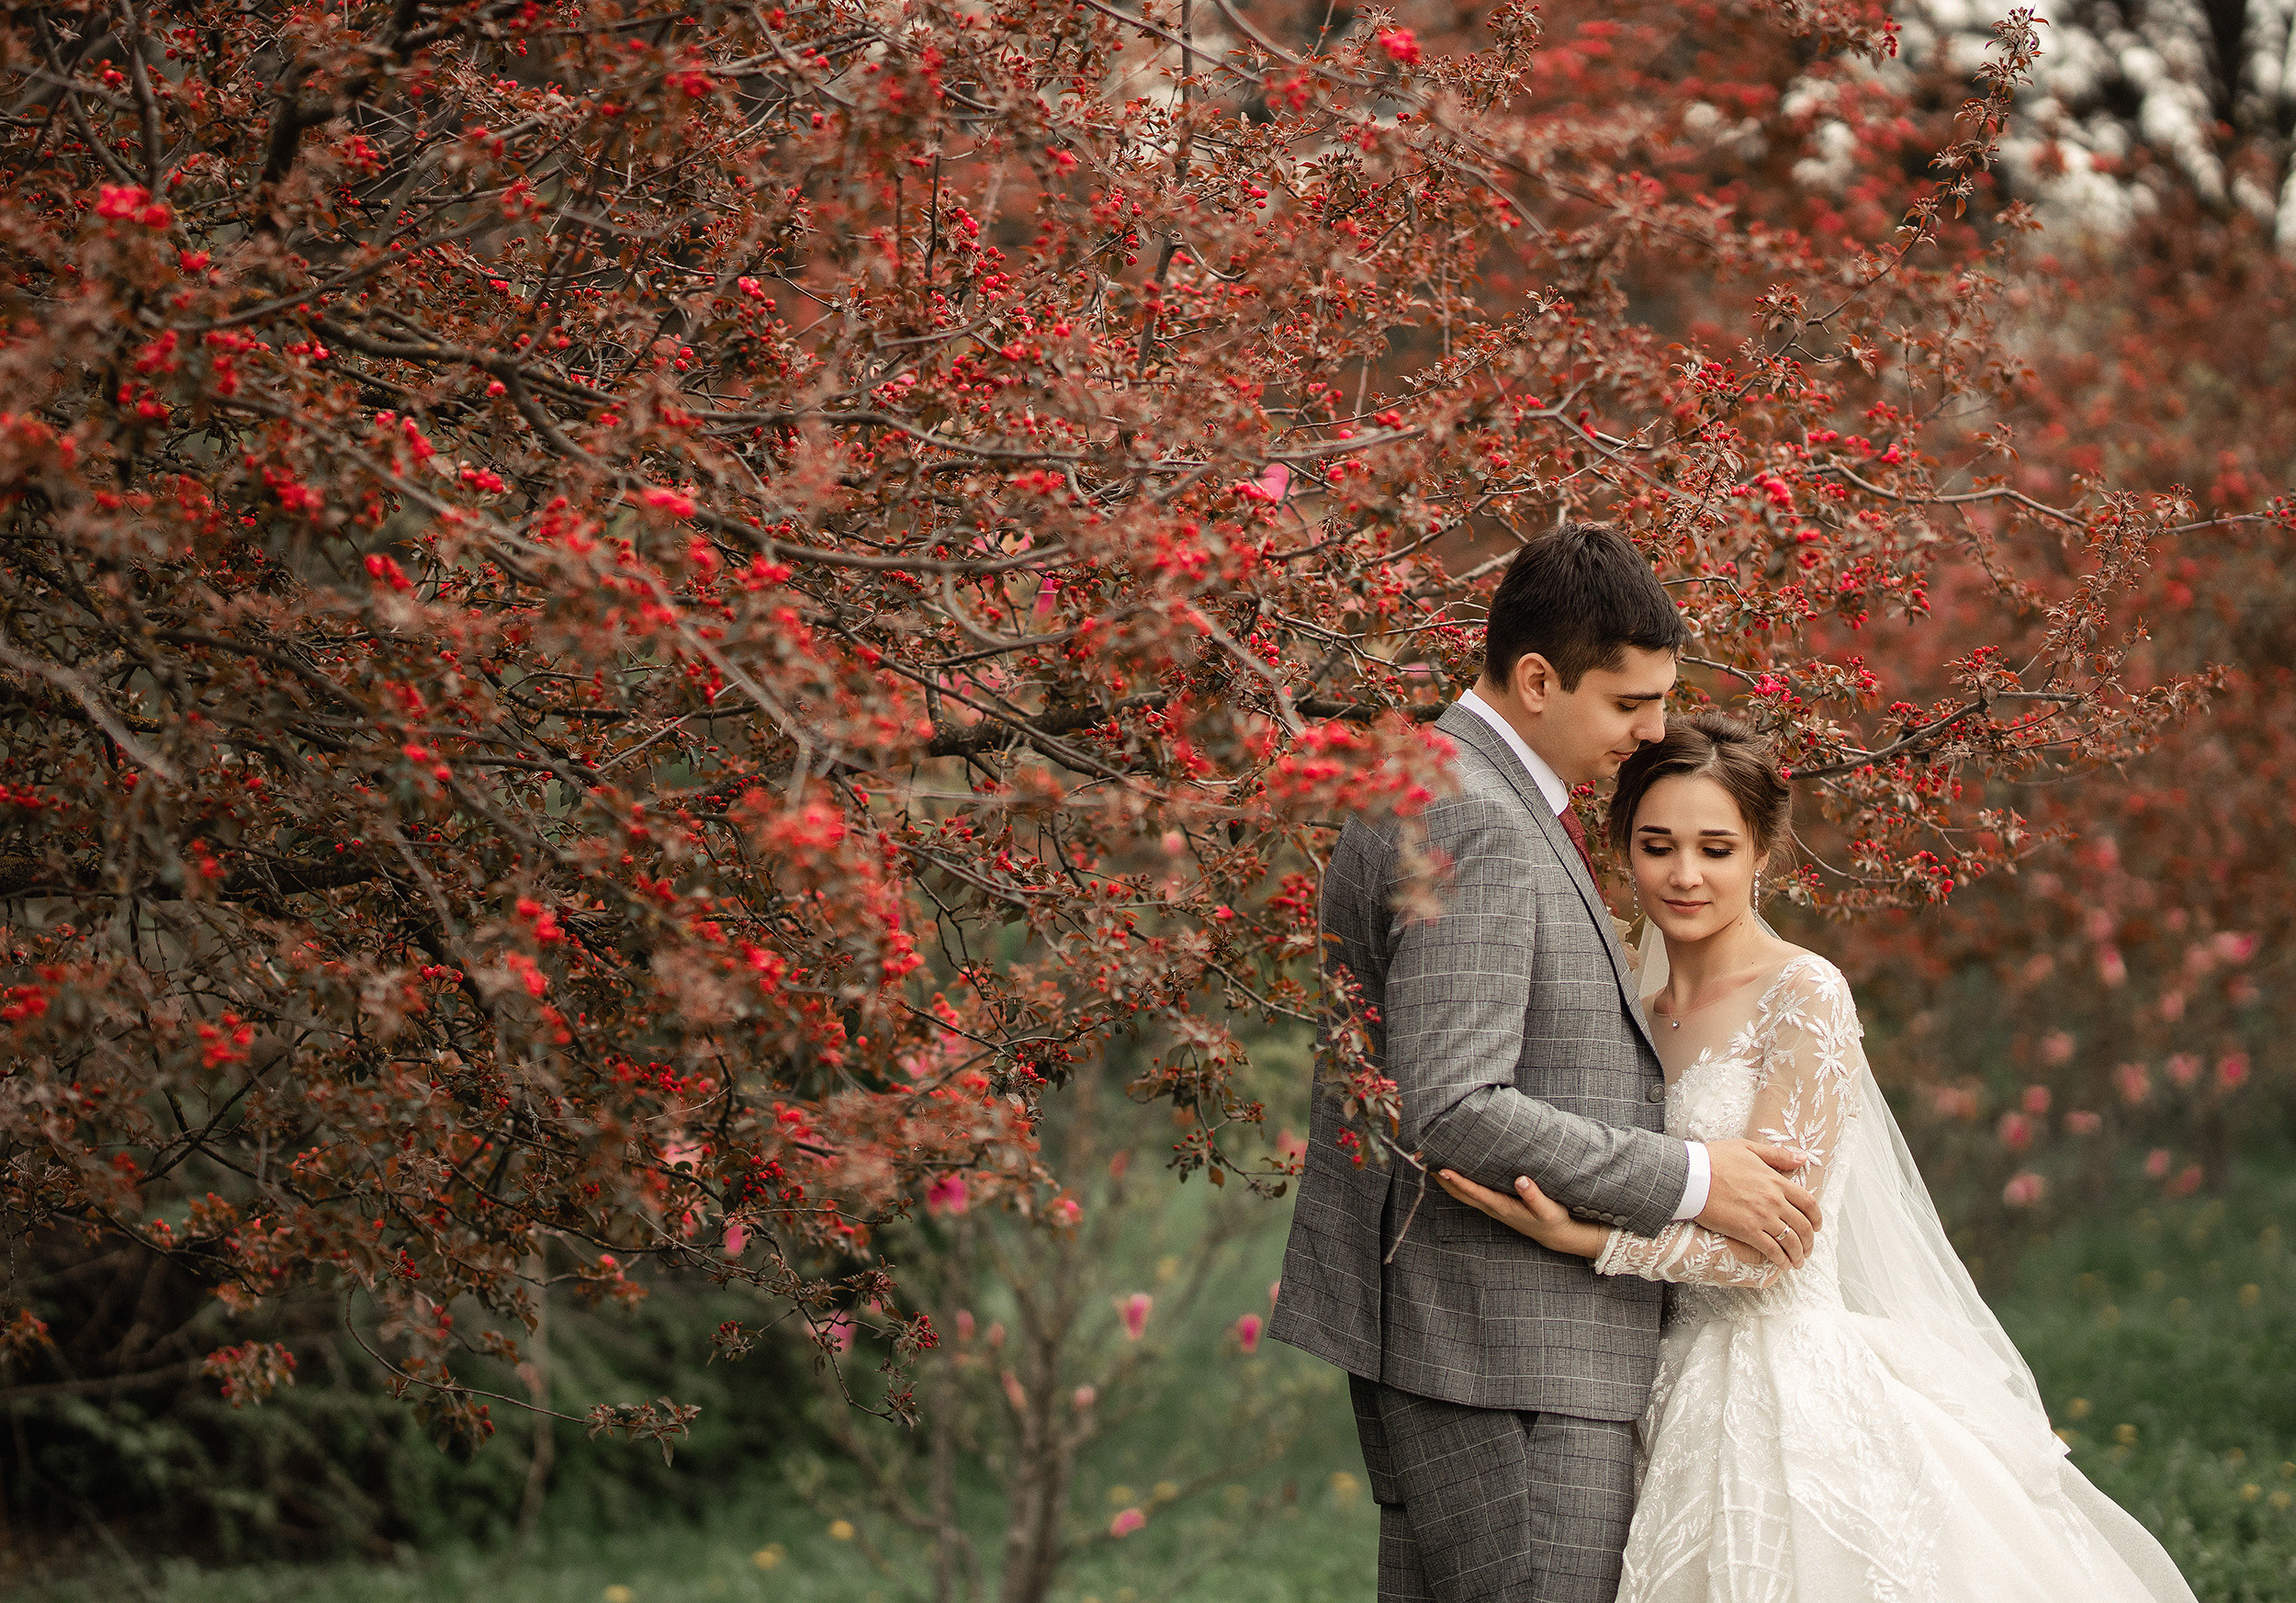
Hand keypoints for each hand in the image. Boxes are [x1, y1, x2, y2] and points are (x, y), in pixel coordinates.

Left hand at [1436, 1168, 1571, 1245]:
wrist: (1554, 1234)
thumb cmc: (1552, 1220)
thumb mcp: (1548, 1209)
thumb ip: (1534, 1195)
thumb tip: (1521, 1180)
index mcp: (1502, 1207)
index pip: (1475, 1193)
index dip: (1458, 1181)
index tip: (1442, 1170)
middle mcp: (1492, 1208)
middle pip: (1461, 1193)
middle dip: (1442, 1179)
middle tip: (1427, 1161)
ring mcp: (1492, 1207)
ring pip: (1462, 1194)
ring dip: (1446, 1181)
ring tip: (1432, 1163)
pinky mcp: (1494, 1205)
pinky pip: (1470, 1193)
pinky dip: (1457, 1183)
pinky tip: (1452, 1172)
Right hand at [1697, 1138, 1820, 1269]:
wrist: (1691, 1176)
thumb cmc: (1714, 1159)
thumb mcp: (1748, 1148)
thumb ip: (1778, 1155)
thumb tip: (1803, 1157)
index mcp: (1776, 1181)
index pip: (1808, 1203)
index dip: (1816, 1218)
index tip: (1817, 1226)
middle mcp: (1773, 1201)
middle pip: (1803, 1226)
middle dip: (1809, 1241)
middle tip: (1807, 1248)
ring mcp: (1761, 1217)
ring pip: (1790, 1241)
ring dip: (1798, 1254)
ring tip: (1797, 1261)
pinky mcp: (1746, 1231)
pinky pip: (1771, 1250)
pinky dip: (1781, 1260)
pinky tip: (1783, 1265)